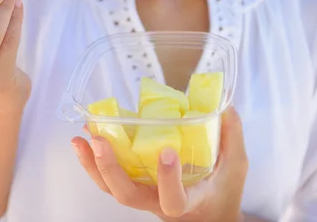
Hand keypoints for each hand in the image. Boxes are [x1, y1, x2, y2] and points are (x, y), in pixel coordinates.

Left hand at [71, 107, 247, 221]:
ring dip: (93, 164)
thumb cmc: (223, 193)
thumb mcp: (236, 166)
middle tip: (99, 140)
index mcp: (188, 201)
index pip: (173, 199)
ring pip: (111, 189)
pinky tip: (85, 138)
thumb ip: (231, 136)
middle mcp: (158, 202)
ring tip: (81, 138)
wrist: (209, 216)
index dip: (167, 179)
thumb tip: (224, 105)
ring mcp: (143, 196)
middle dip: (109, 168)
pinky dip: (93, 160)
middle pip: (126, 195)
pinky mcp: (134, 185)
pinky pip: (108, 179)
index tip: (168, 152)